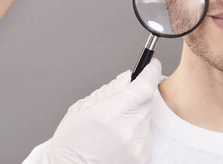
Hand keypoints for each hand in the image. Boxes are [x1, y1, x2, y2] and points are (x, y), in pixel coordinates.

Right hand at [42, 59, 161, 163]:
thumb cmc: (71, 143)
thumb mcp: (82, 108)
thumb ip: (110, 90)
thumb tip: (128, 77)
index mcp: (113, 113)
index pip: (145, 85)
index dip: (151, 72)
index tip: (151, 66)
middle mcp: (130, 129)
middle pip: (146, 101)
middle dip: (136, 98)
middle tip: (119, 106)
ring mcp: (138, 144)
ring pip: (145, 117)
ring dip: (135, 116)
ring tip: (114, 126)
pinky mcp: (143, 156)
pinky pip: (145, 134)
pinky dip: (135, 132)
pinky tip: (118, 138)